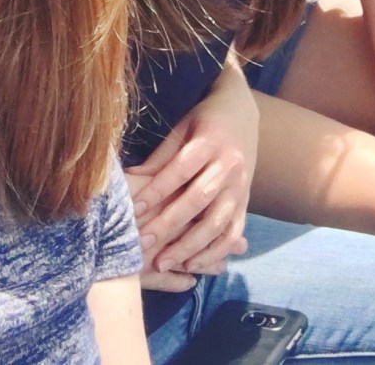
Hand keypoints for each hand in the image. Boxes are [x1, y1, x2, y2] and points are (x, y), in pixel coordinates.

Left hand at [127, 61, 258, 276]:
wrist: (242, 111)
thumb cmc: (204, 119)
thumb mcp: (182, 128)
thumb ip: (160, 157)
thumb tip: (128, 180)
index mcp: (210, 142)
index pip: (180, 170)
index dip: (156, 191)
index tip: (133, 210)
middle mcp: (229, 165)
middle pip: (198, 199)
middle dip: (169, 225)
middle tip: (142, 244)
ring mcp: (241, 185)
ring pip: (217, 221)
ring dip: (191, 247)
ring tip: (164, 263)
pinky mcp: (246, 201)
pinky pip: (233, 232)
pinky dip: (214, 252)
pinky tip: (193, 264)